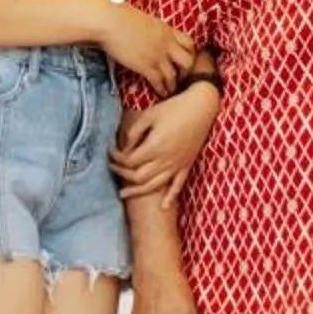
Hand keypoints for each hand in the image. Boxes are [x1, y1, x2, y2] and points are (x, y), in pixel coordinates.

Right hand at [100, 5, 195, 94]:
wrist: (110, 22)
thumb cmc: (120, 15)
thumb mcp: (144, 18)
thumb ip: (152, 27)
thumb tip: (148, 28)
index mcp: (167, 30)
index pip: (189, 43)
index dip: (189, 52)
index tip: (184, 58)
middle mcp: (166, 44)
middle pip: (187, 61)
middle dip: (186, 71)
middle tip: (180, 76)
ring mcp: (157, 56)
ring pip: (174, 75)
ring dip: (173, 84)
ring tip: (170, 89)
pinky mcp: (146, 67)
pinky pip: (159, 82)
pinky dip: (161, 89)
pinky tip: (160, 92)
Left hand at [114, 84, 219, 201]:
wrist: (202, 107)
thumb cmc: (174, 107)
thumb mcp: (149, 115)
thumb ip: (134, 132)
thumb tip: (124, 146)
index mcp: (155, 146)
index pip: (129, 161)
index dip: (116, 158)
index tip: (110, 151)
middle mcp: (165, 160)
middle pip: (138, 176)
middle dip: (121, 174)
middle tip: (112, 168)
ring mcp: (177, 165)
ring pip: (154, 186)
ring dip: (136, 191)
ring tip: (123, 194)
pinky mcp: (186, 165)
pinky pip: (178, 186)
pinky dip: (170, 198)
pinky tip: (163, 207)